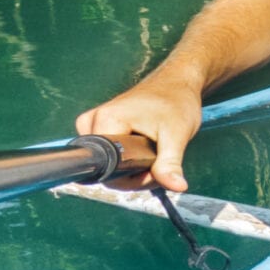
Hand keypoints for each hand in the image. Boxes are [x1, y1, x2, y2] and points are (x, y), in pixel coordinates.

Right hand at [75, 74, 201, 191]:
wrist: (177, 82)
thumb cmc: (177, 101)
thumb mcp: (177, 134)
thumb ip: (170, 163)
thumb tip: (177, 187)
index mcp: (105, 120)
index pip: (107, 170)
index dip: (132, 178)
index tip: (154, 170)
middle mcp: (92, 122)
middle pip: (106, 171)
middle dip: (135, 175)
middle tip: (160, 162)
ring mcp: (93, 124)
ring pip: (109, 166)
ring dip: (133, 169)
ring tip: (155, 154)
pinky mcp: (99, 127)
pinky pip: (109, 156)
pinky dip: (129, 160)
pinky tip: (145, 150)